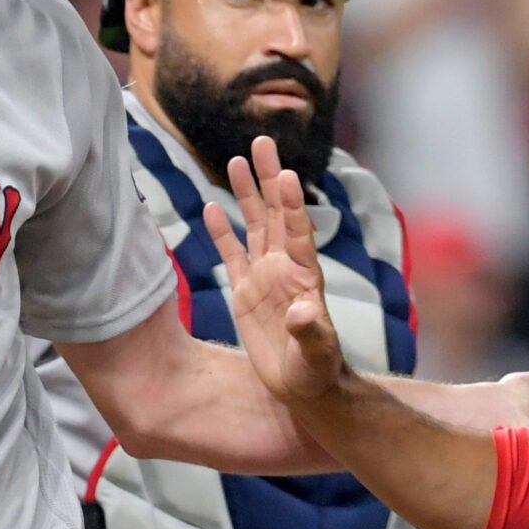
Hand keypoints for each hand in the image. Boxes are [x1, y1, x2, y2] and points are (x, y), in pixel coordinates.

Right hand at [203, 135, 344, 401]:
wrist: (303, 386)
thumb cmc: (317, 370)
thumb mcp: (316, 353)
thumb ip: (310, 331)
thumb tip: (301, 312)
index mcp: (304, 276)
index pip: (297, 232)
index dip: (293, 204)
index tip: (286, 174)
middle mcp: (284, 268)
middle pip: (276, 213)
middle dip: (269, 178)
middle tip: (262, 142)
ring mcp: (264, 277)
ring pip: (254, 225)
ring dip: (246, 194)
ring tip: (235, 160)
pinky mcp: (245, 292)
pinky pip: (232, 254)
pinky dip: (222, 231)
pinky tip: (212, 206)